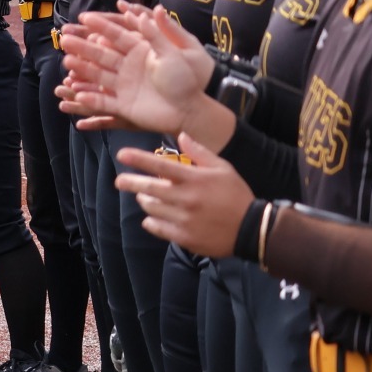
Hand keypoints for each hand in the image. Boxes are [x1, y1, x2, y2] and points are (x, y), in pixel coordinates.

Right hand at [58, 6, 215, 136]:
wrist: (194, 109)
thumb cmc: (189, 79)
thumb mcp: (175, 52)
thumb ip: (157, 34)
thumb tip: (143, 13)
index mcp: (141, 51)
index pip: (117, 35)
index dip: (101, 26)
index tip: (84, 17)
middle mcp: (129, 66)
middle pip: (102, 54)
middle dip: (83, 47)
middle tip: (64, 39)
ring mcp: (125, 86)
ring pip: (99, 75)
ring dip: (83, 69)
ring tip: (67, 63)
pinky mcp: (124, 105)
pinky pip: (104, 100)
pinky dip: (91, 98)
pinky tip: (78, 93)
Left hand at [113, 134, 255, 257]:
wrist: (251, 229)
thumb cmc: (236, 195)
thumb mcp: (223, 168)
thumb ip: (200, 152)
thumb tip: (181, 135)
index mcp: (194, 179)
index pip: (160, 166)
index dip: (138, 159)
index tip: (121, 154)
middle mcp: (186, 199)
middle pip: (148, 189)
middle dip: (129, 183)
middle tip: (120, 181)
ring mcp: (183, 219)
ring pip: (151, 208)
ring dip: (144, 201)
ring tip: (145, 197)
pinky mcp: (183, 237)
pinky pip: (157, 227)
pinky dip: (151, 221)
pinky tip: (152, 217)